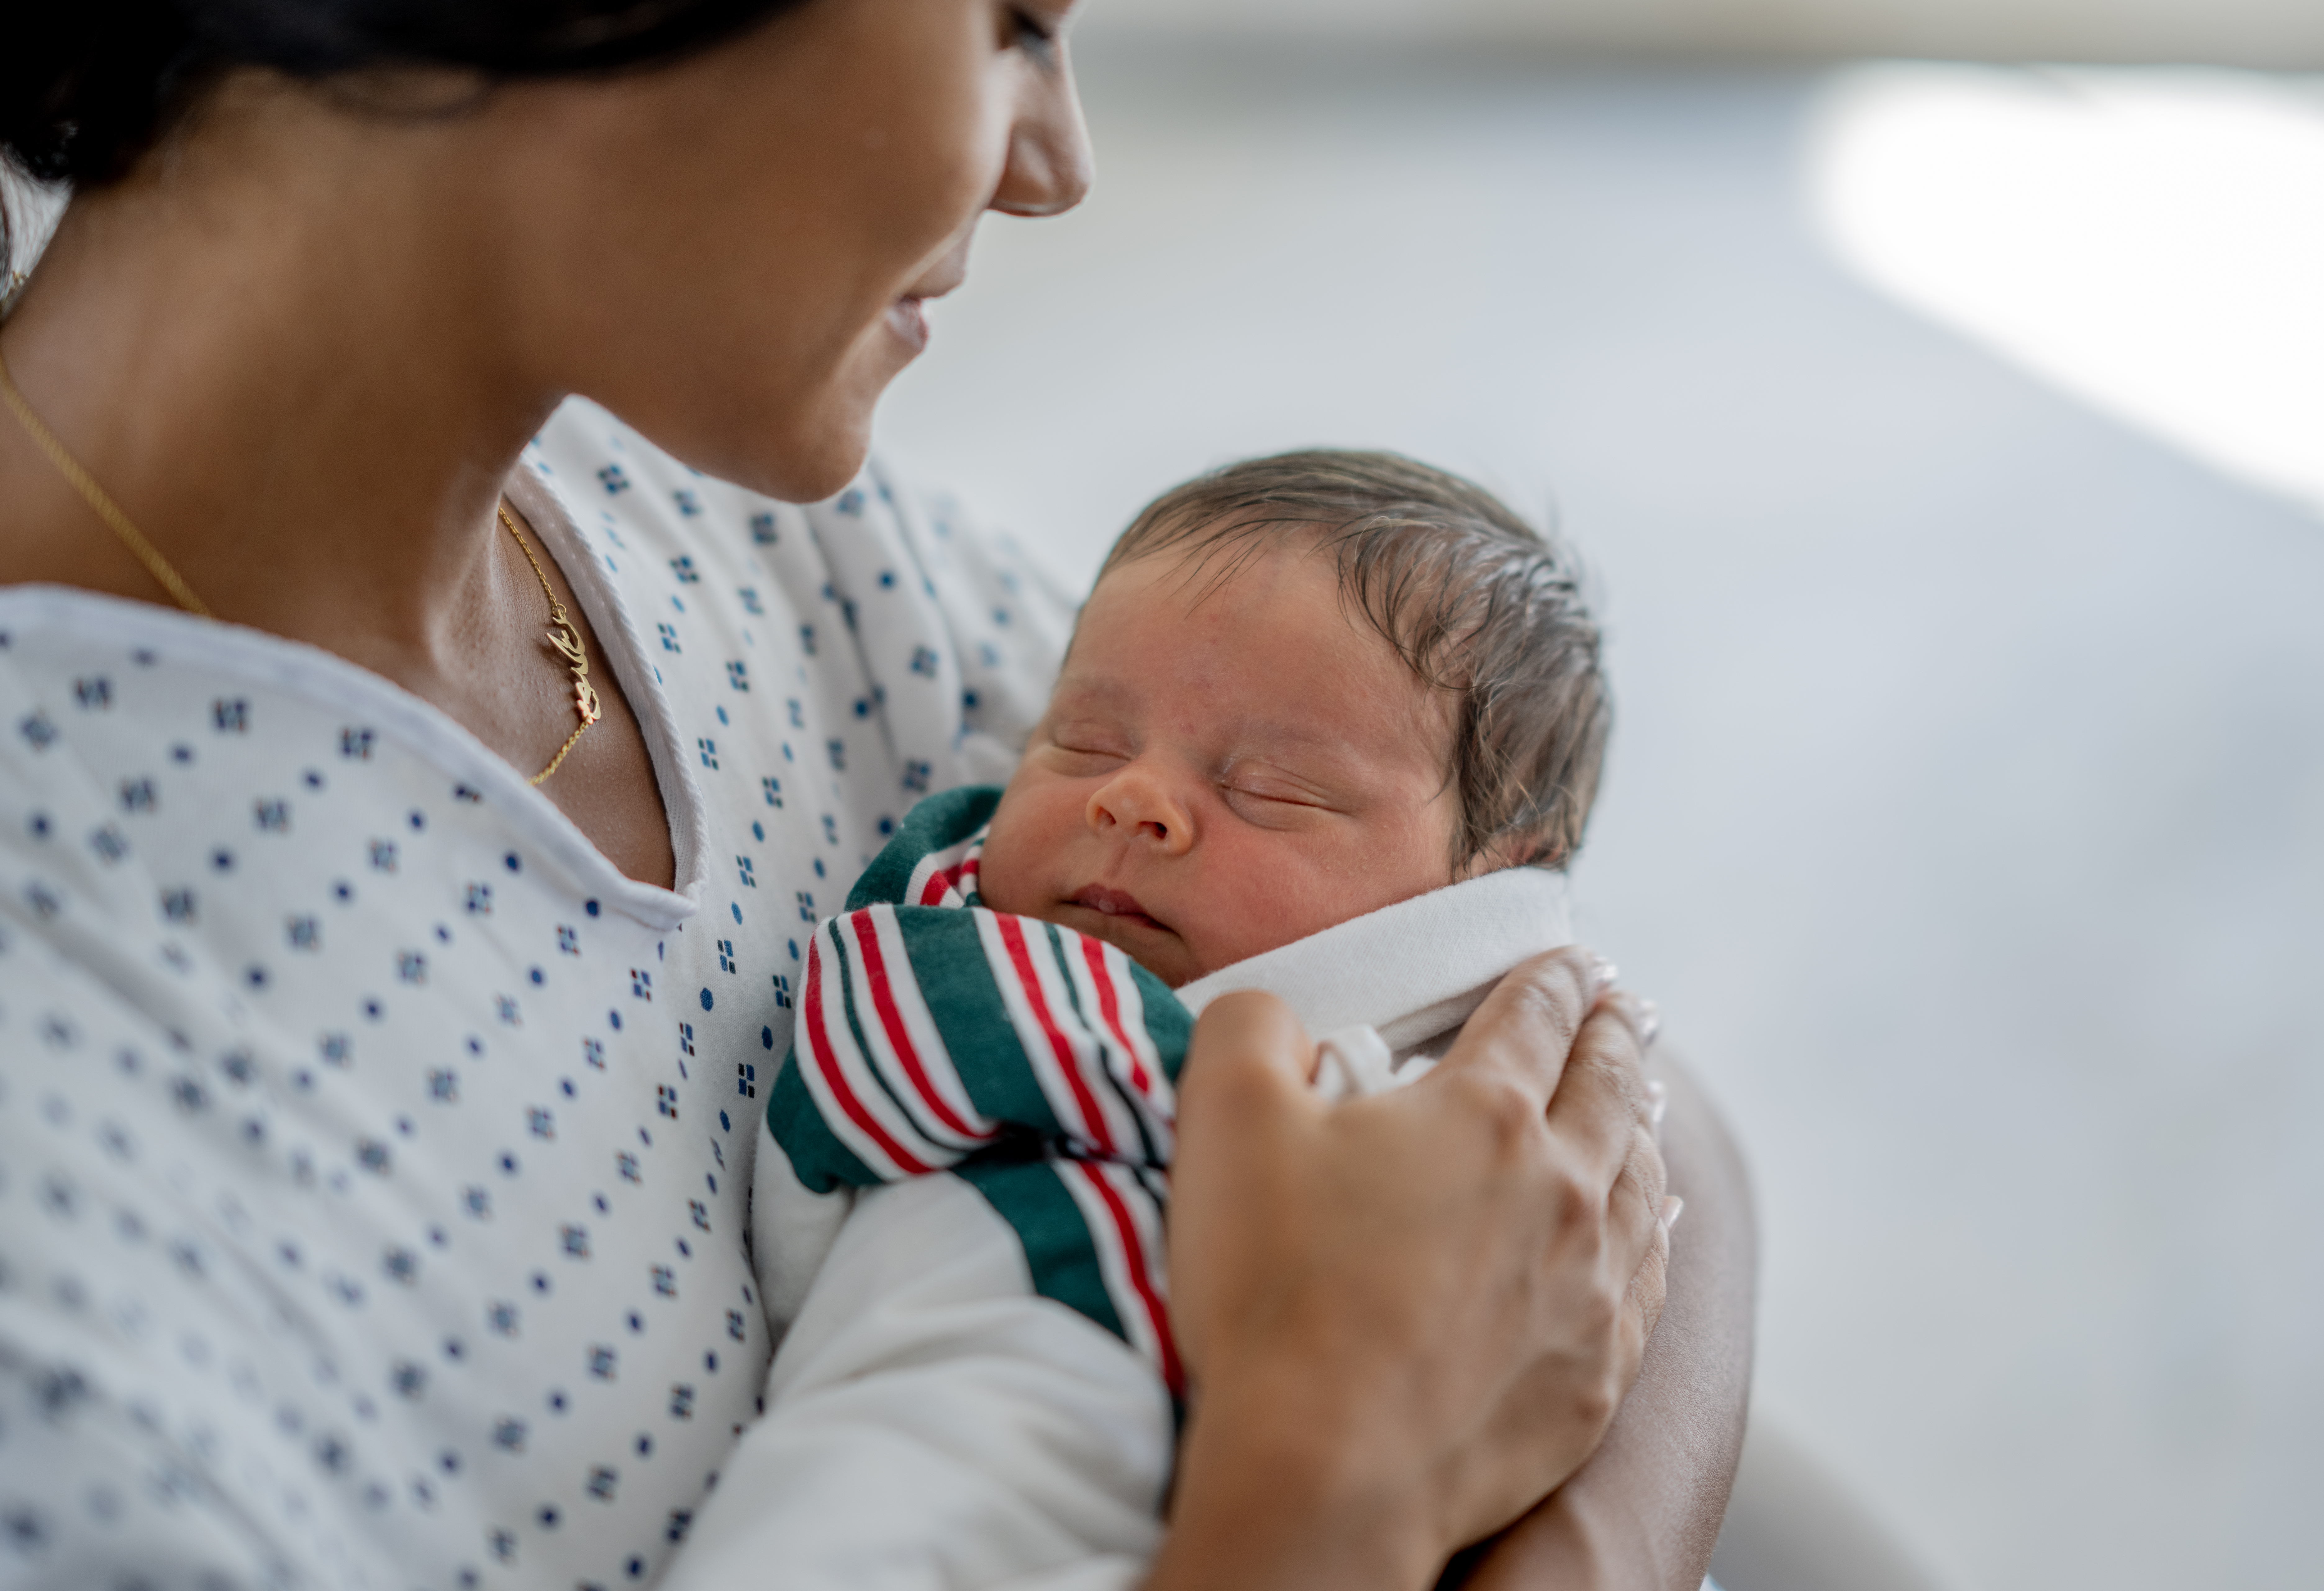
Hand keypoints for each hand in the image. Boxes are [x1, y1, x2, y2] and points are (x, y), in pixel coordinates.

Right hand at [1151, 947, 1669, 1590]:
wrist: (1327, 1471)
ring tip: (1640, 1105)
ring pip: (1642, 1179)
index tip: (1571, 961)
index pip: (1538, 1016)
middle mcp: (1563, 1189)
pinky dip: (1657, 1232)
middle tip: (1624, 1009)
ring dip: (1640, 1128)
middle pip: (1610, 1087)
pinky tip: (1657, 1220)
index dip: (1553, 977)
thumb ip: (1252, 1029)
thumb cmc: (1275, 1290)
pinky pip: (1651, 1279)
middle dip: (1615, 1036)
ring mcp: (1591, 1288)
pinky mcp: (1594, 1375)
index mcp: (1485, 1114)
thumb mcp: (1226, 1116)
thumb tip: (1280, 1017)